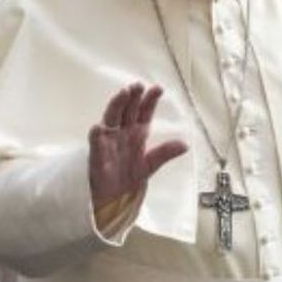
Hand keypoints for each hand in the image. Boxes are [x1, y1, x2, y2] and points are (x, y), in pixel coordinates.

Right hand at [88, 83, 188, 208]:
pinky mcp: (97, 156)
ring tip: (122, 94)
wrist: (115, 196)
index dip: (150, 100)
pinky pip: (96, 144)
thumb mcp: (151, 163)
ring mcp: (109, 141)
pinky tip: (98, 127)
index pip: (144, 112)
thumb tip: (185, 145)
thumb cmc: (129, 175)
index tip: (158, 89)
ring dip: (116, 105)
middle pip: (127, 110)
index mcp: (136, 132)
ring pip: (111, 118)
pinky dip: (97, 136)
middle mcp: (121, 132)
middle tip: (138, 86)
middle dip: (132, 97)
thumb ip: (166, 152)